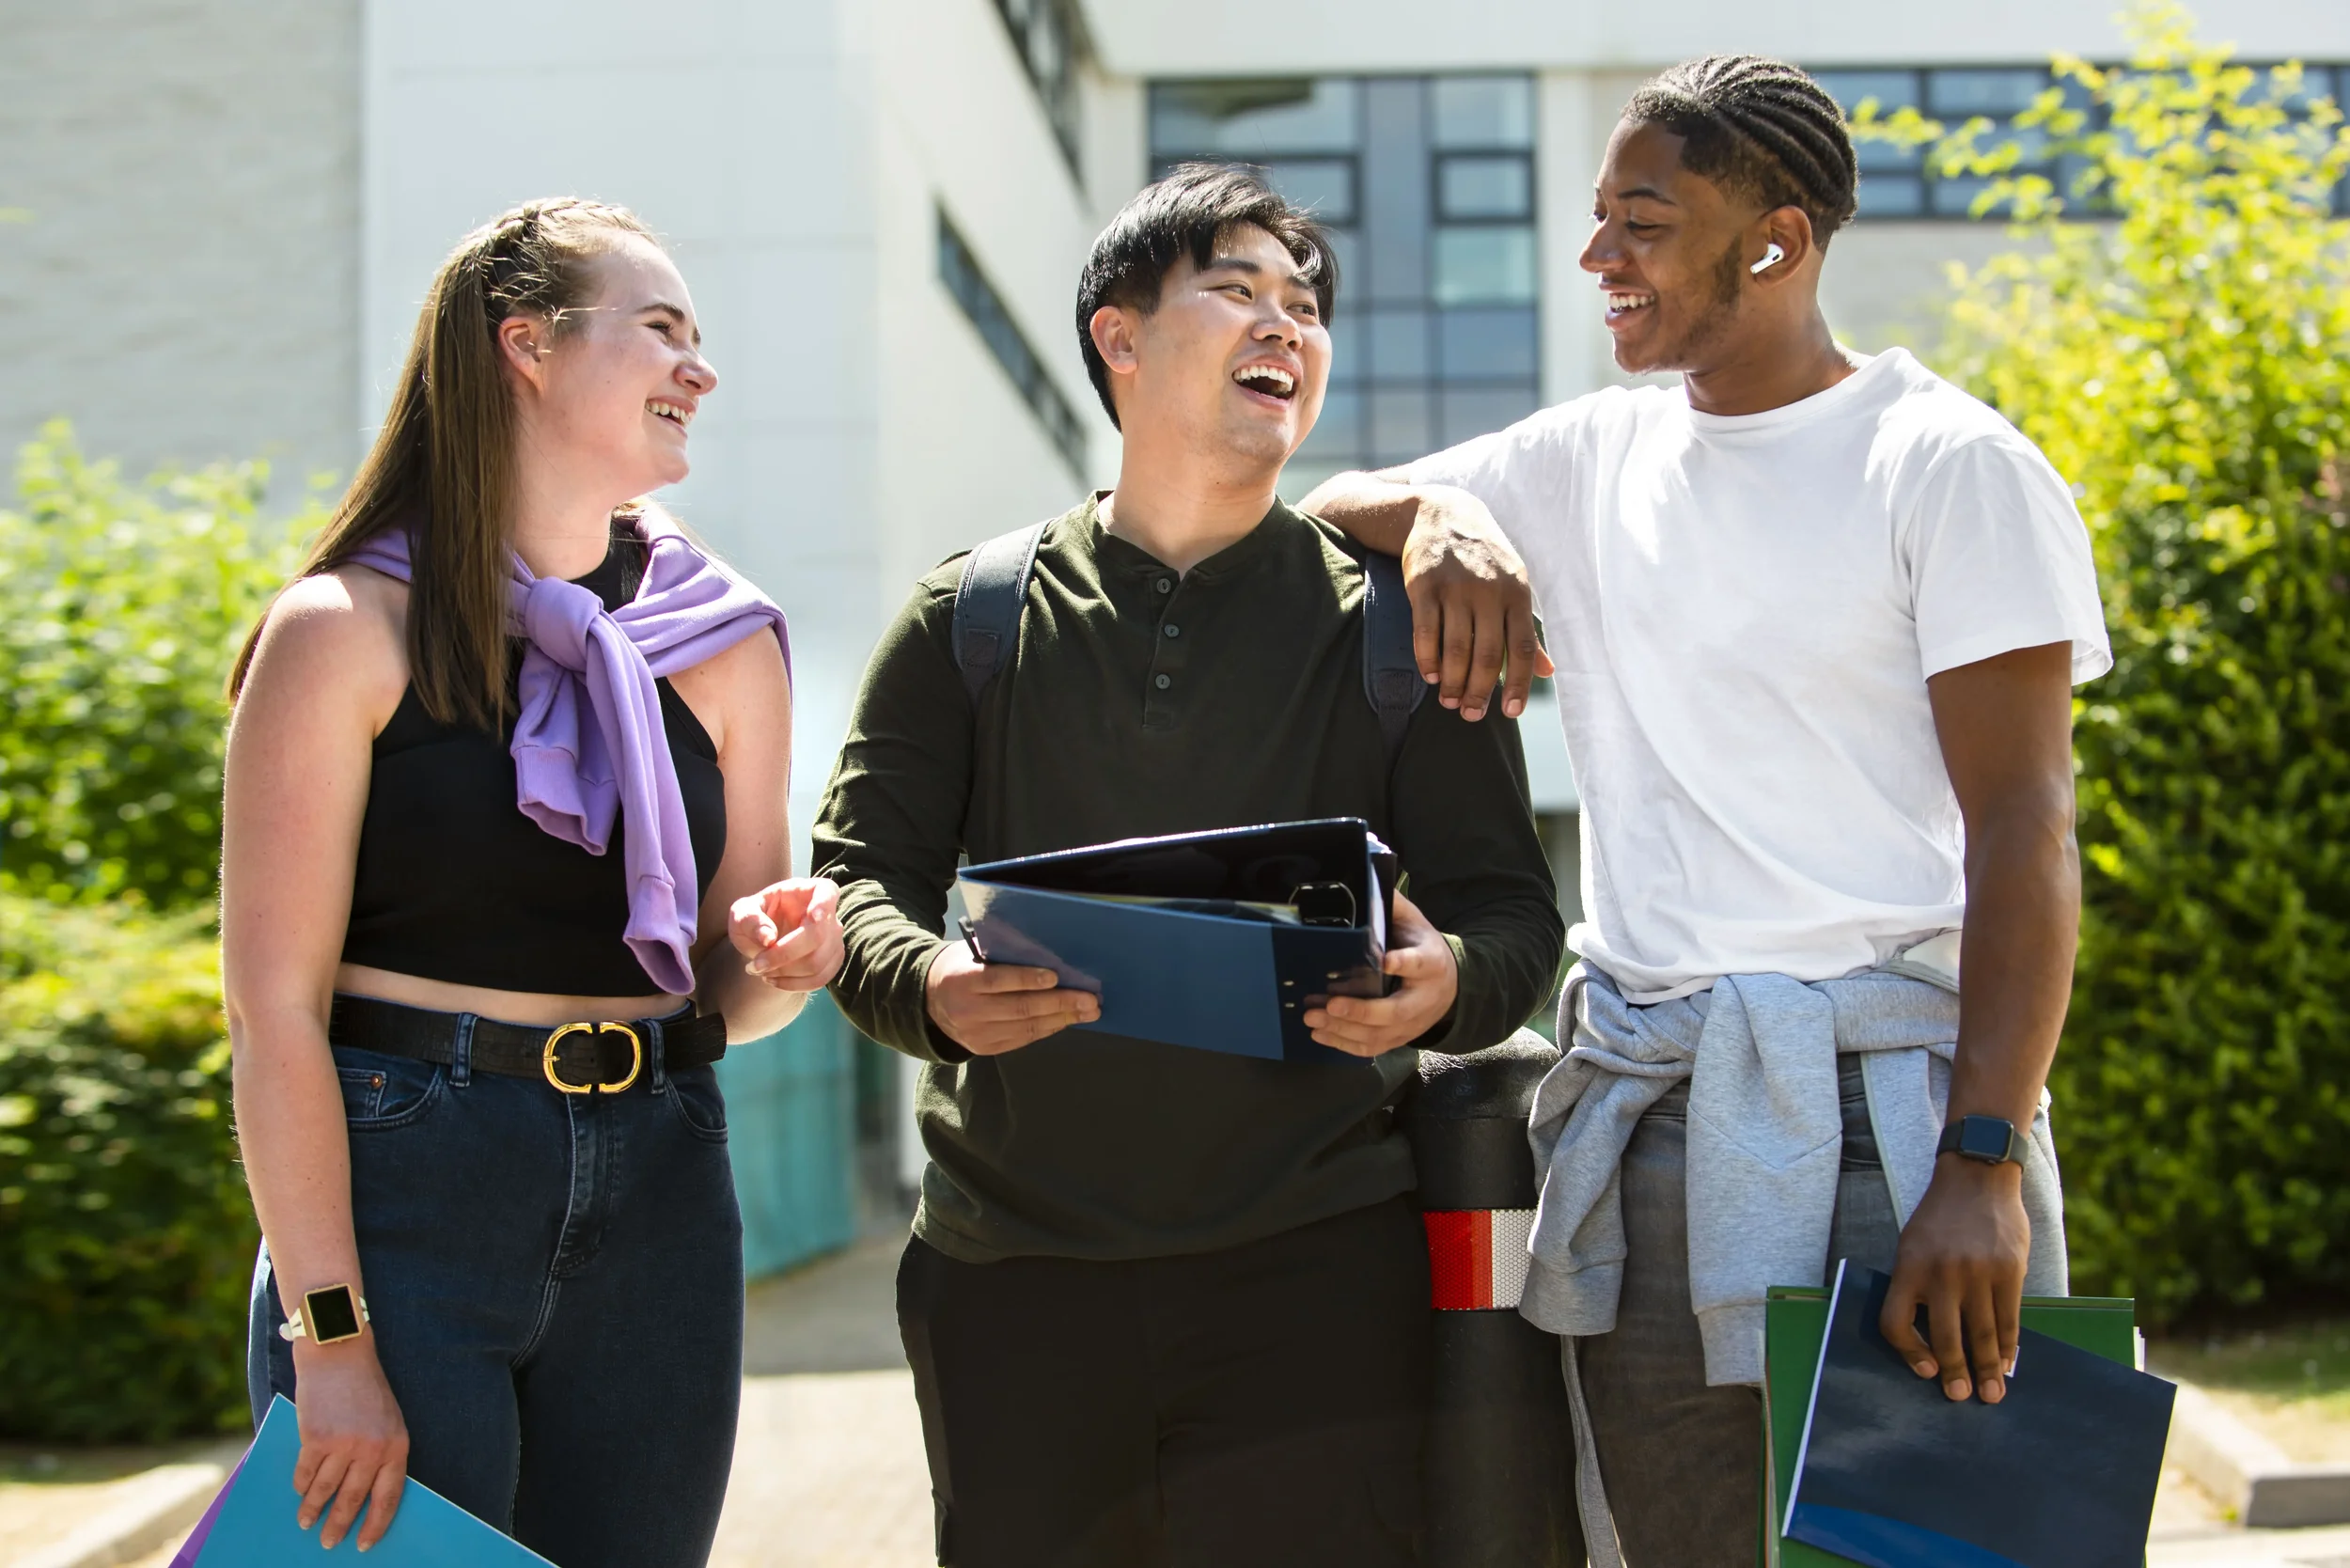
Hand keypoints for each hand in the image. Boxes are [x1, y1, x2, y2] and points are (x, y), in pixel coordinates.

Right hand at [290, 1338, 408, 1550]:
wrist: (340, 1354)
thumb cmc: (364, 1390)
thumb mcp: (387, 1421)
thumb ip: (379, 1454)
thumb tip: (362, 1495)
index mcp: (396, 1446)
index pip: (388, 1497)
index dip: (376, 1524)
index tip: (364, 1544)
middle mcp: (372, 1449)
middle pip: (353, 1500)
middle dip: (339, 1526)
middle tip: (328, 1544)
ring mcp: (343, 1445)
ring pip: (325, 1491)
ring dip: (313, 1512)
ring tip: (306, 1524)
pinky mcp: (315, 1438)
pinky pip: (305, 1473)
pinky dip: (300, 1486)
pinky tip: (299, 1492)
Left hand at [730, 877, 844, 991]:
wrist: (761, 939)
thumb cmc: (753, 919)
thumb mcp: (741, 913)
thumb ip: (750, 920)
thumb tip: (768, 938)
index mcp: (808, 891)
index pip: (826, 892)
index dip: (823, 905)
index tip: (813, 917)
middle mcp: (827, 913)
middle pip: (818, 937)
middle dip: (784, 954)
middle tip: (755, 965)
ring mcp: (833, 938)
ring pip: (818, 962)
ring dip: (786, 972)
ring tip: (760, 971)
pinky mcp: (832, 960)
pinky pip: (821, 978)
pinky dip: (795, 985)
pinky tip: (775, 981)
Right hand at [926, 944, 1099, 1055]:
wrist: (929, 1000)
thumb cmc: (960, 968)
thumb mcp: (971, 954)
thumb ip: (1001, 956)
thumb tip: (1048, 956)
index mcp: (962, 980)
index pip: (998, 980)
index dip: (1027, 979)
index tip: (1055, 976)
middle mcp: (968, 1010)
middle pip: (1020, 1008)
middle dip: (1060, 1004)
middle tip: (1089, 1000)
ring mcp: (976, 1034)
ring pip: (1026, 1027)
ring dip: (1062, 1019)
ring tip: (1088, 1012)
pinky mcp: (984, 1049)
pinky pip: (1022, 1039)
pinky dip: (1047, 1029)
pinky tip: (1066, 1020)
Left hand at [1300, 891, 1458, 1056]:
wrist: (1450, 986)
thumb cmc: (1423, 948)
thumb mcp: (1415, 923)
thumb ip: (1392, 907)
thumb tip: (1364, 881)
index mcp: (1431, 964)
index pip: (1419, 963)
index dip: (1403, 963)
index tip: (1384, 960)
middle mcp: (1424, 999)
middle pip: (1395, 1012)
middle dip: (1361, 1011)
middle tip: (1329, 1003)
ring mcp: (1412, 1024)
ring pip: (1379, 1035)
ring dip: (1344, 1030)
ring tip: (1312, 1018)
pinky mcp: (1399, 1039)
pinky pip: (1372, 1049)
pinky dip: (1344, 1045)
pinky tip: (1320, 1034)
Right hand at [1400, 487, 1551, 721]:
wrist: (1444, 514)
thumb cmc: (1485, 559)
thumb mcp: (1514, 586)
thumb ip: (1526, 629)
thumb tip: (1548, 671)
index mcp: (1516, 593)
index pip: (1522, 646)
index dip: (1518, 682)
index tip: (1510, 712)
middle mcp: (1489, 590)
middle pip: (1486, 654)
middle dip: (1479, 691)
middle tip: (1471, 715)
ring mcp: (1455, 587)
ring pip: (1456, 647)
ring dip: (1453, 682)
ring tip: (1450, 702)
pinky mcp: (1424, 585)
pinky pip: (1426, 631)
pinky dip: (1428, 659)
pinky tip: (1431, 676)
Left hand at [1879, 1155, 2030, 1402]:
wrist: (1977, 1177)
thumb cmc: (1940, 1218)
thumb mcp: (1913, 1244)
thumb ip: (1917, 1285)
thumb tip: (1928, 1338)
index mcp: (1909, 1266)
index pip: (1896, 1321)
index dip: (1907, 1351)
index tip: (1923, 1370)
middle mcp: (1941, 1272)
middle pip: (1944, 1335)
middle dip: (1954, 1372)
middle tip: (1960, 1396)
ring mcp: (1978, 1272)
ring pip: (1982, 1333)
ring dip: (1987, 1369)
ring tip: (1990, 1394)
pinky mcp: (2009, 1271)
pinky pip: (2009, 1319)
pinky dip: (2009, 1346)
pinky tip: (2008, 1363)